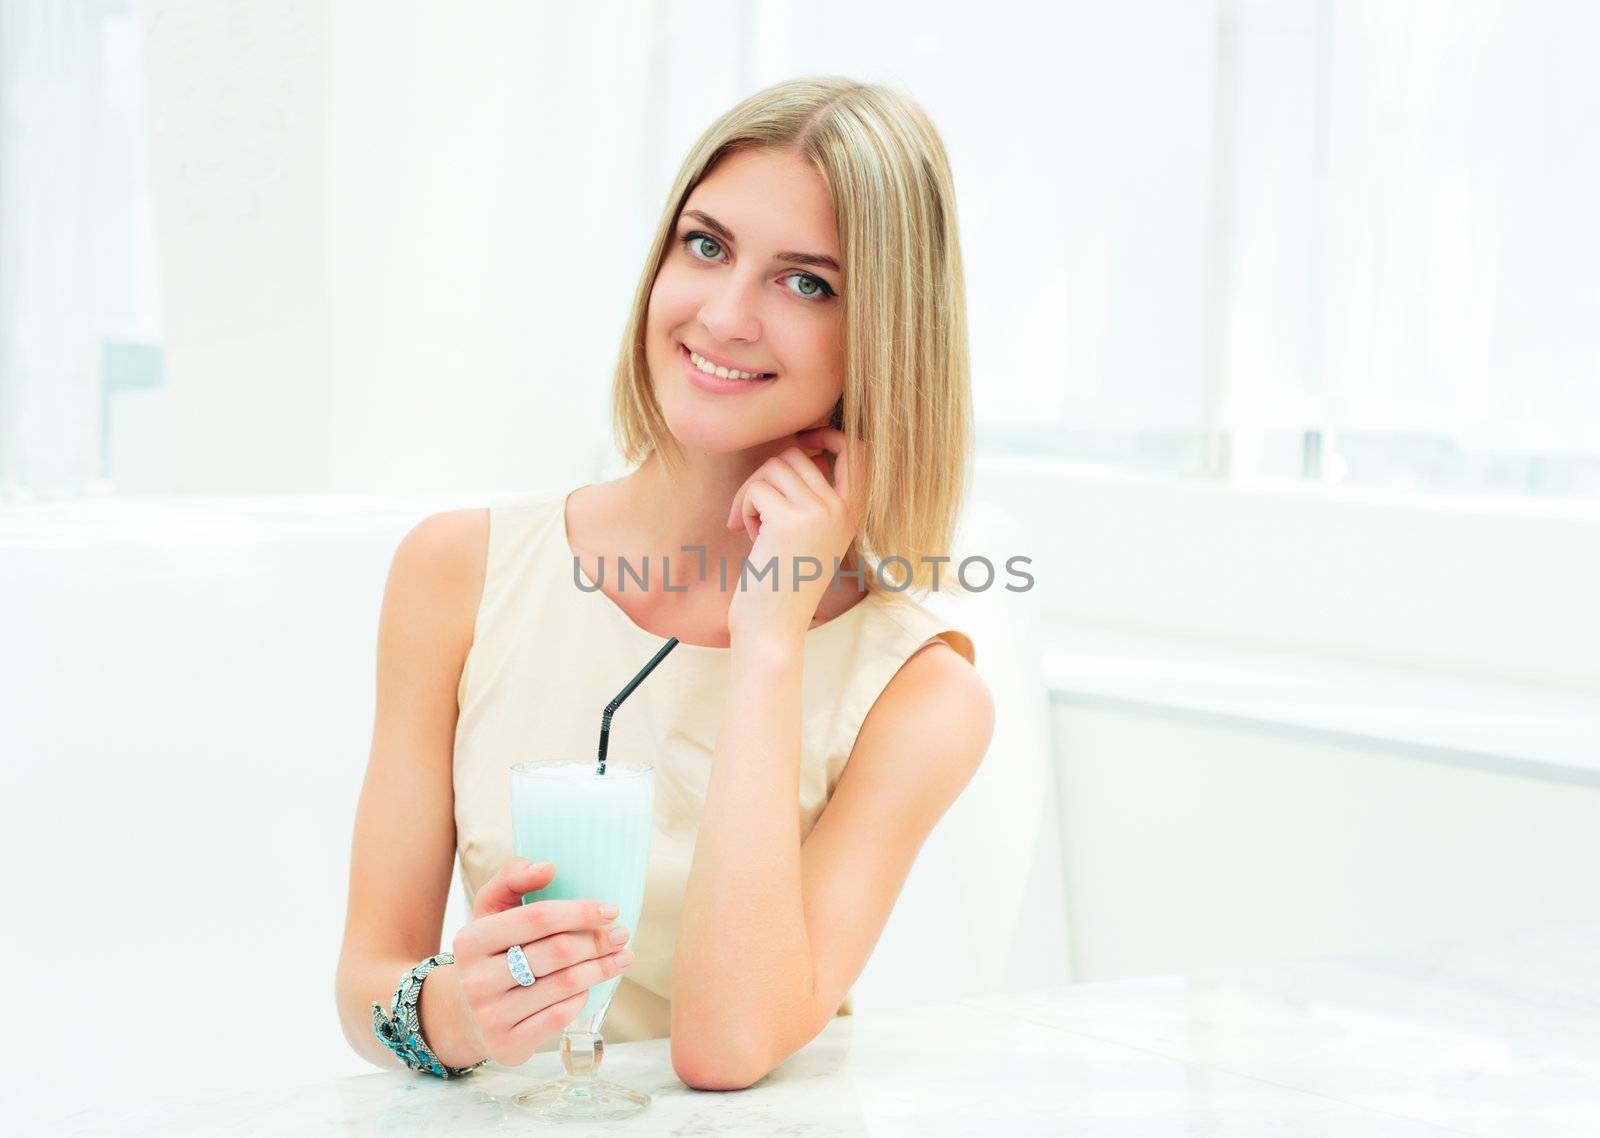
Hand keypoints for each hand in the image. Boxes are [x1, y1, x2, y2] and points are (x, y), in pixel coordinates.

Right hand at [449, 857, 634, 1065]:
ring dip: (602, 968)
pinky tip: (590, 985)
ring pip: (565, 985)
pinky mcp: (508, 1045)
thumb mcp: (490, 909)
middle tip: (622, 934)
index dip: (580, 911)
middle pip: (558, 952)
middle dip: (598, 940)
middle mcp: (477, 980)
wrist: (460, 1012)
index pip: (538, 918)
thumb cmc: (490, 950)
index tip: (611, 909)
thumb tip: (547, 868)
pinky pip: (560, 1016)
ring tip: (622, 956)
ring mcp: (491, 1016)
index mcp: (471, 939)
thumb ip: (514, 876)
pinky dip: (582, 997)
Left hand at [723, 427, 864, 648]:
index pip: (857, 449)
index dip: (828, 433)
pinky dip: (743, 508)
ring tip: (754, 528)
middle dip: (766, 477)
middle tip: (754, 512)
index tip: (804, 440)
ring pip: (774, 466)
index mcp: (853, 512)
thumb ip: (813, 495)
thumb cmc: (783, 581)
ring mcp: (819, 512)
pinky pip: (756, 488)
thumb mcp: (810, 534)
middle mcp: (842, 509)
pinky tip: (749, 538)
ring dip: (752, 493)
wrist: (773, 626)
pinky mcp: (789, 520)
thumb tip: (801, 446)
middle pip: (797, 454)